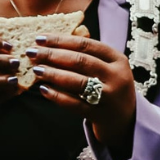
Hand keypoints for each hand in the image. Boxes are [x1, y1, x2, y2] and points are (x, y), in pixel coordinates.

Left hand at [27, 33, 136, 148]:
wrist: (126, 120)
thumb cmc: (111, 88)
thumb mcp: (108, 68)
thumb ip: (89, 55)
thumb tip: (56, 41)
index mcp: (117, 59)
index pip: (86, 45)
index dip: (61, 40)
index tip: (40, 38)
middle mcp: (116, 76)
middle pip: (80, 61)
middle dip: (53, 55)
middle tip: (33, 52)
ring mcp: (109, 96)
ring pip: (77, 82)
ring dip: (53, 74)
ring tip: (36, 70)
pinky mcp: (100, 114)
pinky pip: (75, 104)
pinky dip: (57, 96)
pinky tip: (44, 89)